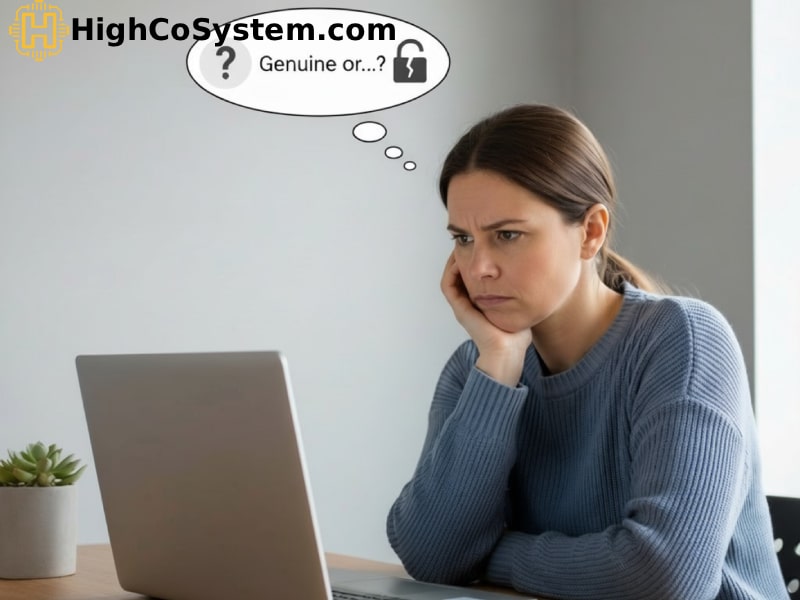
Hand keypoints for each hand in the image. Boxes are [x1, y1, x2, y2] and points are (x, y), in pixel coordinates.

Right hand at [441, 253, 531, 386]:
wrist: (509, 352)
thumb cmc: (517, 334)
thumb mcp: (521, 306)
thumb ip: (523, 292)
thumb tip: (539, 274)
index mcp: (480, 301)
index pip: (472, 274)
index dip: (474, 258)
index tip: (483, 244)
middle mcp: (468, 303)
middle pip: (459, 272)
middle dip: (464, 254)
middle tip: (472, 240)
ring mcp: (462, 306)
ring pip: (450, 276)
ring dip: (455, 259)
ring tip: (463, 245)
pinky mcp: (460, 309)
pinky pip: (448, 285)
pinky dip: (451, 270)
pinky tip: (460, 258)